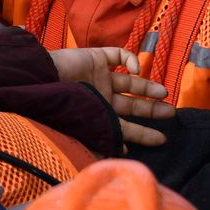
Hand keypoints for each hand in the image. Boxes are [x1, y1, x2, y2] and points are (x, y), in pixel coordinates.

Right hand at [49, 47, 175, 147]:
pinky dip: (131, 59)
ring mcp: (99, 76)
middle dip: (151, 110)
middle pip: (131, 104)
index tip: (160, 140)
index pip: (124, 126)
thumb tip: (123, 153)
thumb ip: (102, 137)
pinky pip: (119, 56)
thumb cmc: (58, 107)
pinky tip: (136, 69)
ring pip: (131, 81)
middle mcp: (100, 96)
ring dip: (148, 86)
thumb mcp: (83, 128)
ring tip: (164, 93)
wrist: (39, 81)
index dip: (141, 133)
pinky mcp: (97, 57)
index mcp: (96, 115)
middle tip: (170, 114)